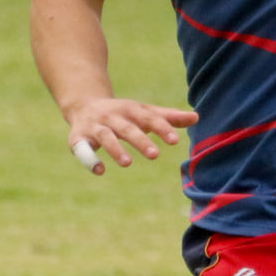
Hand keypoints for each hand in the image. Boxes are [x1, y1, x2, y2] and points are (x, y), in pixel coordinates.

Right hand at [66, 96, 197, 175]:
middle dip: (140, 140)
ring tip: (128, 163)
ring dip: (115, 148)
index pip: (148, 117)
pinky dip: (89, 159)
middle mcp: (112, 116)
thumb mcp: (144, 112)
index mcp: (131, 109)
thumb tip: (196, 117)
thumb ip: (168, 117)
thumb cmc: (122, 113)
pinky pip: (82, 148)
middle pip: (127, 128)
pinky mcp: (78, 137)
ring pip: (105, 136)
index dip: (161, 128)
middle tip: (155, 155)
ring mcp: (94, 126)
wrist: (84, 104)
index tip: (175, 140)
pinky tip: (100, 171)